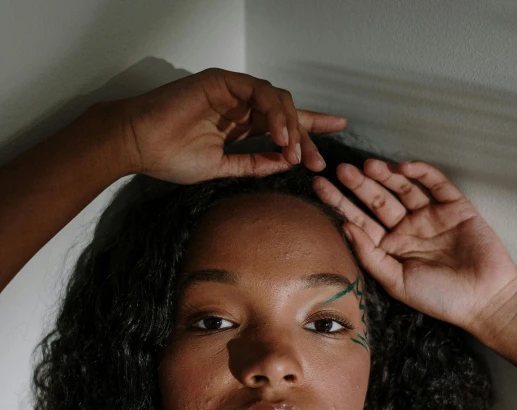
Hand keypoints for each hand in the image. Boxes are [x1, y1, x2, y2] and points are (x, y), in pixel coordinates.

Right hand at [115, 67, 346, 183]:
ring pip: (277, 100)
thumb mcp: (221, 168)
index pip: (279, 127)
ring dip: (291, 127)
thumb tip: (285, 163)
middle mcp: (238, 106)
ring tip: (295, 152)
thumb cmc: (170, 157)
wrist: (139, 145)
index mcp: (239, 125)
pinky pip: (259, 92)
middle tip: (317, 161)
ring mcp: (231, 92)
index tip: (325, 154)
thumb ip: (253, 164)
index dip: (306, 135)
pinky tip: (280, 135)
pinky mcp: (222, 81)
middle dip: (306, 136)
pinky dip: (274, 112)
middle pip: (285, 114)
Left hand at [312, 159, 516, 331]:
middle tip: (340, 169)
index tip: (320, 187)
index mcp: (390, 248)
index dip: (340, 204)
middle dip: (358, 185)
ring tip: (367, 166)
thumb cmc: (439, 298)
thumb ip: (370, 255)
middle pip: (377, 201)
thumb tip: (345, 228)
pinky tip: (403, 167)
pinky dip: (420, 173)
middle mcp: (407, 229)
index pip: (360, 221)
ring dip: (385, 175)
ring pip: (402, 189)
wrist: (483, 299)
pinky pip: (436, 183)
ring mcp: (430, 216)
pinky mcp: (454, 207)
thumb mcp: (395, 281)